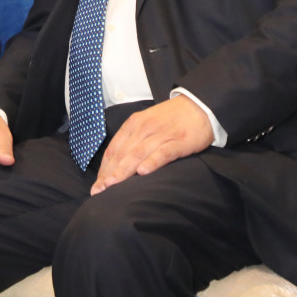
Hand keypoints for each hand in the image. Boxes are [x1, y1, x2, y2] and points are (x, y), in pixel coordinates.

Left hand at [91, 96, 212, 194]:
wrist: (199, 105)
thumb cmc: (171, 118)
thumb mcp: (147, 123)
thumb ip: (133, 140)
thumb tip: (116, 163)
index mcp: (134, 123)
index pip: (114, 149)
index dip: (104, 168)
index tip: (97, 185)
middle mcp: (144, 128)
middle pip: (122, 154)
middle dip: (109, 173)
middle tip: (99, 190)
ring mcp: (162, 134)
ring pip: (138, 154)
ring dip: (123, 171)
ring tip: (112, 185)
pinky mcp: (179, 141)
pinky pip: (163, 153)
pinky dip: (152, 162)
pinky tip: (143, 172)